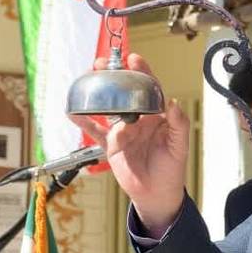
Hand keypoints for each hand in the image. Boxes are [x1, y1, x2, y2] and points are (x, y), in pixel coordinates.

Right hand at [70, 52, 188, 234]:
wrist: (157, 193)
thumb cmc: (171, 169)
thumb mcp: (179, 145)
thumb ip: (178, 123)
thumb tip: (173, 103)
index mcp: (157, 116)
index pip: (150, 89)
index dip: (142, 72)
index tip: (134, 58)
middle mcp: (138, 119)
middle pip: (124, 92)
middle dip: (114, 76)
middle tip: (103, 63)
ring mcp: (123, 130)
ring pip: (107, 107)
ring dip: (97, 93)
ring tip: (88, 78)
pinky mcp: (111, 144)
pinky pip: (94, 130)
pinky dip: (83, 122)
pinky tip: (72, 112)